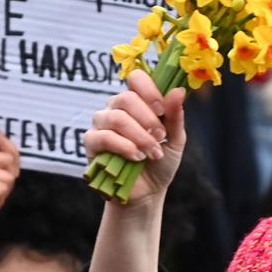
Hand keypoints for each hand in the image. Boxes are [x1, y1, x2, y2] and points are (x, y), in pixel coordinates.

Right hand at [84, 70, 185, 204]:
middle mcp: (116, 108)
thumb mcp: (174, 139)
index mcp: (137, 101)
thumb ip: (175, 116)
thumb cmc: (160, 161)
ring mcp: (101, 124)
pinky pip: (104, 137)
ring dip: (139, 136)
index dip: (149, 90)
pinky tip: (137, 157)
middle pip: (126, 98)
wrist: (147, 192)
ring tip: (152, 153)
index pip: (136, 79)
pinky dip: (124, 147)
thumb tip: (179, 91)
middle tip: (160, 136)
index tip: (162, 109)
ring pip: (116, 117)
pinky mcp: (91, 143)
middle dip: (148, 119)